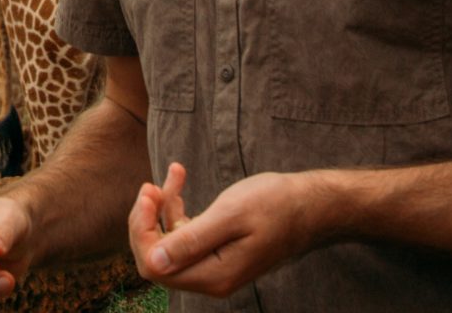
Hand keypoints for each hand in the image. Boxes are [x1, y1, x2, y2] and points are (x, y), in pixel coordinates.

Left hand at [127, 163, 323, 298]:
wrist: (309, 204)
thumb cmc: (275, 205)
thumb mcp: (230, 216)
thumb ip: (192, 241)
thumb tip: (154, 262)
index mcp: (214, 276)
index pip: (154, 265)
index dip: (142, 231)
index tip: (149, 193)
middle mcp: (211, 278)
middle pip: (157, 257)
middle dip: (147, 219)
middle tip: (152, 185)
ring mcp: (214, 265)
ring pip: (168, 242)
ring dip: (163, 207)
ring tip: (173, 173)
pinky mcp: (217, 250)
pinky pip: (185, 232)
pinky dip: (178, 206)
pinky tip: (180, 175)